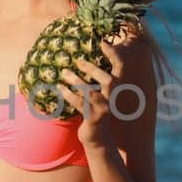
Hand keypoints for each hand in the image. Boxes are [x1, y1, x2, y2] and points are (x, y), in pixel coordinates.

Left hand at [58, 29, 133, 147]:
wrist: (97, 139)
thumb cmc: (94, 111)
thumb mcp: (97, 94)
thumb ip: (94, 78)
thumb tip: (81, 58)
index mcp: (116, 89)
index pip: (121, 68)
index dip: (115, 55)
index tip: (103, 42)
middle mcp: (113, 99)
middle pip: (109, 81)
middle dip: (94, 69)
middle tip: (79, 61)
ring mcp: (104, 110)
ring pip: (91, 93)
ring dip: (77, 81)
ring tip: (64, 72)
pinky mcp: (93, 119)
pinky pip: (80, 104)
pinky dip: (68, 94)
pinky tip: (60, 87)